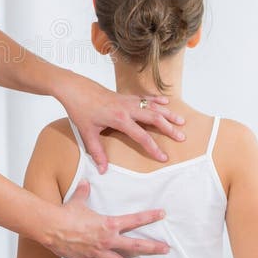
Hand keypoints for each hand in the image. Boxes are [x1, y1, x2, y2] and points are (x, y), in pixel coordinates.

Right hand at [45, 181, 168, 257]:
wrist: (51, 228)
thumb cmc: (66, 213)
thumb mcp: (78, 200)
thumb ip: (84, 192)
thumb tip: (85, 182)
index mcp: (108, 223)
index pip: (134, 220)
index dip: (149, 216)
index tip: (162, 214)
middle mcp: (107, 239)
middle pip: (135, 246)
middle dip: (152, 247)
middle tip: (165, 249)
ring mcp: (98, 252)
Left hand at [57, 70, 184, 171]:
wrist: (75, 88)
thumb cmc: (80, 109)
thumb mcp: (87, 132)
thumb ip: (97, 152)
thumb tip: (102, 170)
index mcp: (119, 119)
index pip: (141, 136)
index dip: (153, 148)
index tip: (163, 157)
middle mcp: (127, 108)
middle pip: (154, 119)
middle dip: (169, 129)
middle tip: (181, 138)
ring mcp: (128, 100)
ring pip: (153, 107)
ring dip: (168, 114)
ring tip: (182, 121)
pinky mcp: (125, 95)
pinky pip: (145, 97)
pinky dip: (157, 100)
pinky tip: (166, 103)